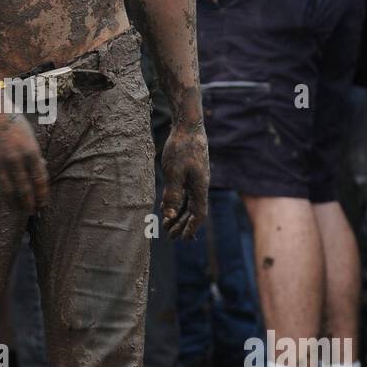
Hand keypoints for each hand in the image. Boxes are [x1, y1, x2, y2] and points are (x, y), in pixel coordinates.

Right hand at [0, 108, 48, 211]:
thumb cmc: (9, 118)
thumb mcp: (28, 133)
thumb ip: (34, 153)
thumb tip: (42, 169)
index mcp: (30, 151)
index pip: (40, 180)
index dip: (42, 195)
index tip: (42, 203)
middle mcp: (15, 160)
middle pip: (25, 190)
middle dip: (29, 204)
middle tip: (31, 211)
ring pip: (8, 192)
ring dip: (13, 205)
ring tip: (16, 210)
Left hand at [161, 121, 208, 239]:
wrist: (188, 126)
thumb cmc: (181, 148)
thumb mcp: (174, 173)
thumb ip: (172, 195)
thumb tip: (169, 216)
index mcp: (200, 188)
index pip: (198, 215)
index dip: (191, 228)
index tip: (182, 239)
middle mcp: (200, 185)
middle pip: (193, 211)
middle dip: (182, 225)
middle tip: (168, 235)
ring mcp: (195, 179)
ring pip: (188, 202)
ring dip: (178, 215)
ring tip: (166, 224)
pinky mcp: (190, 172)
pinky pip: (185, 192)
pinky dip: (177, 202)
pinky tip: (167, 206)